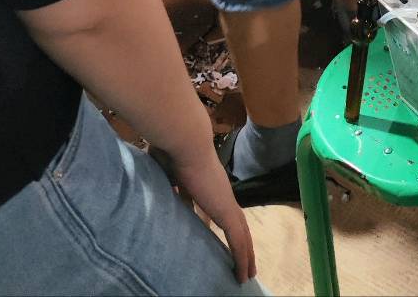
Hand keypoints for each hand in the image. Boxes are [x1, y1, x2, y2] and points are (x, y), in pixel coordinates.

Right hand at [151, 145, 256, 283]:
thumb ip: (174, 187)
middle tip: (245, 264)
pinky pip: (237, 240)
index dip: (226, 226)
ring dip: (246, 255)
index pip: (222, 210)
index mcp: (210, 184)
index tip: (225, 241)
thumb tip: (170, 194)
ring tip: (247, 274)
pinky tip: (242, 273)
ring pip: (242, 234)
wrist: (185, 143)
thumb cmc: (174, 152)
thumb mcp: (172, 175)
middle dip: (242, 244)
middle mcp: (222, 193)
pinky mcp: (226, 211)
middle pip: (238, 224)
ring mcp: (226, 202)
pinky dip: (241, 258)